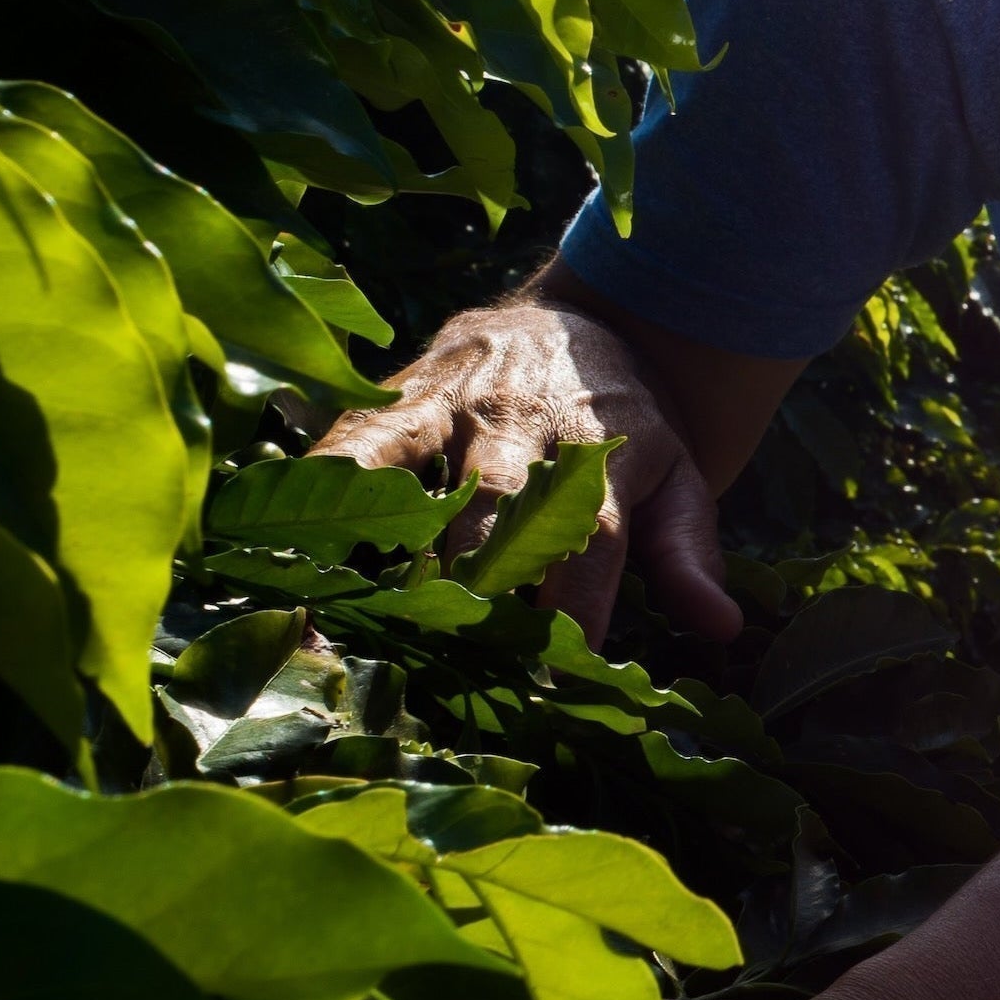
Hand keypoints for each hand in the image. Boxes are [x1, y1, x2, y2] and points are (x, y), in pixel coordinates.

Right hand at [318, 298, 735, 643]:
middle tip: (445, 662)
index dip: (573, 604)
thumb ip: (688, 554)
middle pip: (492, 506)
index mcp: (599, 450)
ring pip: (410, 470)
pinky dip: (316, 482)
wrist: (582, 322)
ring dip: (377, 539)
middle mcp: (522, 424)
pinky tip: (277, 537)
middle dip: (470, 583)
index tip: (552, 677)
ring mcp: (452, 403)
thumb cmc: (626, 428)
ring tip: (342, 618)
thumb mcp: (677, 481)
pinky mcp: (395, 394)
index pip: (590, 537)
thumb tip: (722, 629)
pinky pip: (349, 438)